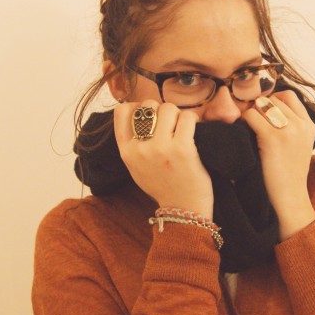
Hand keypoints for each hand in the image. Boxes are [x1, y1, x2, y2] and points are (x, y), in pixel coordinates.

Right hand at [113, 100, 213, 218]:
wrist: (183, 208)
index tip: (150, 115)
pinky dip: (192, 121)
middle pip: (149, 105)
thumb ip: (132, 142)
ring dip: (179, 116)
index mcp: (126, 152)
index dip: (137, 106)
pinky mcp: (183, 149)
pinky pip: (188, 118)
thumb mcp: (136, 167)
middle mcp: (140, 149)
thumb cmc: (162, 185)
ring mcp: (161, 148)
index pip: (122, 111)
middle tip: (171, 125)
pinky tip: (193, 133)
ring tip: (182, 130)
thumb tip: (135, 110)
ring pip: (169, 108)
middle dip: (162, 110)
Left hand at [241, 91, 314, 239]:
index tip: (263, 115)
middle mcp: (301, 124)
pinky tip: (244, 135)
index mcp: (310, 125)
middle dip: (259, 107)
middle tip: (252, 122)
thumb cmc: (289, 174)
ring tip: (248, 129)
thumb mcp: (300, 145)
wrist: (290, 198)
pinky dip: (244, 122)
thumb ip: (292, 126)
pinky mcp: (272, 138)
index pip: (288, 96)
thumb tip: (268, 108)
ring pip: (261, 105)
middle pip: (273, 99)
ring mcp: (288, 130)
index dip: (272, 101)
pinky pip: (251, 116)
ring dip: (251, 114)